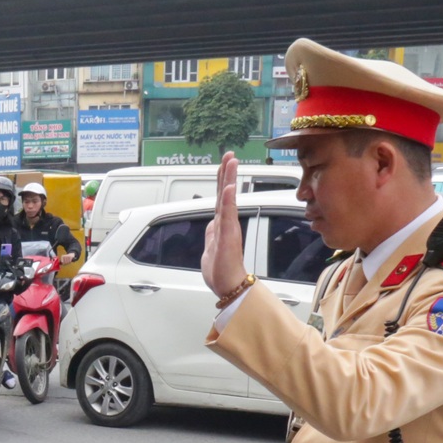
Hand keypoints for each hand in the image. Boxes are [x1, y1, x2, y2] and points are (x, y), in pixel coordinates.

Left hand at [203, 151, 248, 298]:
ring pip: (227, 199)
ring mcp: (228, 228)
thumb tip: (211, 224)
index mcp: (221, 225)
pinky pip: (227, 216)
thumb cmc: (221, 272)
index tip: (225, 163)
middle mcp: (226, 223)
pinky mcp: (228, 237)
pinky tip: (229, 188)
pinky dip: (228, 201)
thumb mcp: (210, 249)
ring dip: (229, 180)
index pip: (220, 197)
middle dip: (226, 172)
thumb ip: (211, 234)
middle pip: (225, 193)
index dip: (222, 180)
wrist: (229, 288)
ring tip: (232, 162)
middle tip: (230, 154)